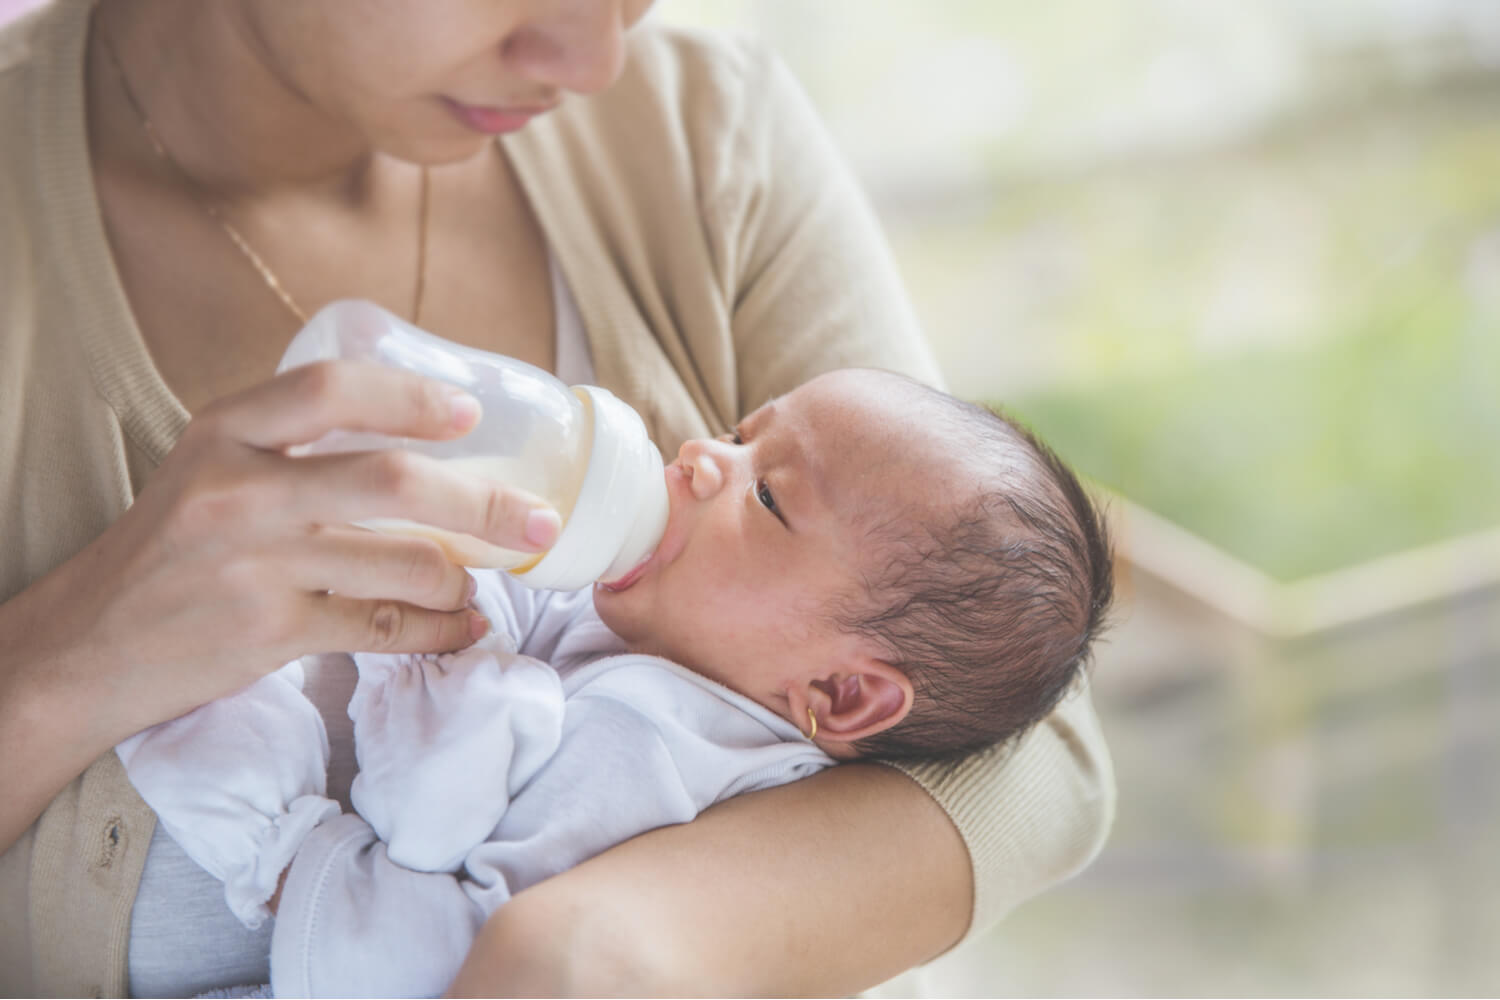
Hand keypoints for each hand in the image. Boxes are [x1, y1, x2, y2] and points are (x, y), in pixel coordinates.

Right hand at [0, 361, 560, 848]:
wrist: (87, 645)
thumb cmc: (170, 548)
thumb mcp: (210, 468)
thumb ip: (294, 446)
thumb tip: (425, 441)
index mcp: (225, 432)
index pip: (332, 389)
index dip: (412, 397)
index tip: (471, 413)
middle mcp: (239, 491)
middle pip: (392, 482)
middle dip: (485, 503)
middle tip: (538, 520)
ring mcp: (256, 566)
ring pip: (403, 564)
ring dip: (465, 576)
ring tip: (484, 579)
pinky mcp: (270, 634)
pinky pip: (386, 628)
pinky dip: (440, 630)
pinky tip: (463, 627)